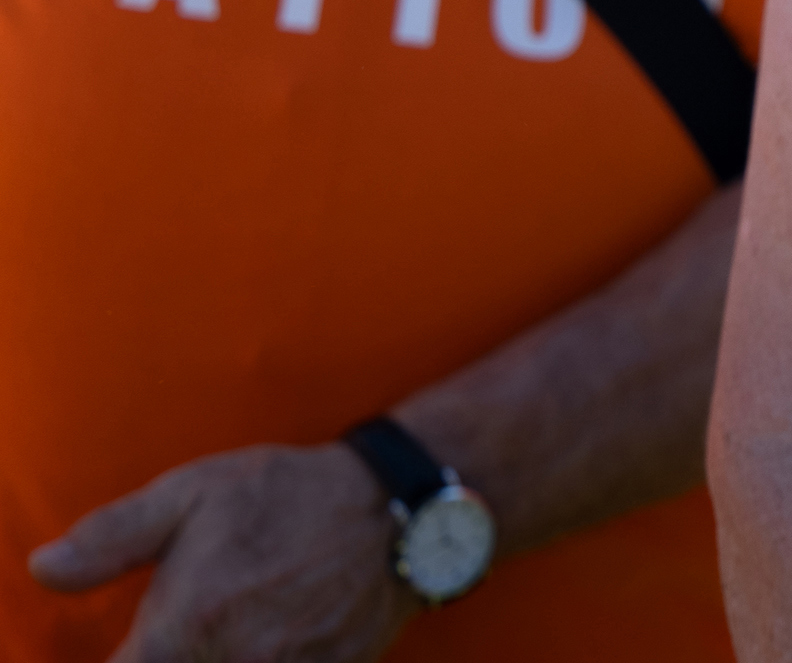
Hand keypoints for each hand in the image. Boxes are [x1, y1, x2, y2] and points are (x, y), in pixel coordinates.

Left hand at [29, 442, 416, 662]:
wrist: (399, 510)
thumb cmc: (287, 495)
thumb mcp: (193, 494)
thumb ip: (111, 537)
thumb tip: (42, 569)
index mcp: (182, 631)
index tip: (132, 646)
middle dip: (168, 660)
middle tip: (191, 628)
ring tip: (227, 634)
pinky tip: (264, 639)